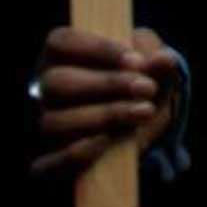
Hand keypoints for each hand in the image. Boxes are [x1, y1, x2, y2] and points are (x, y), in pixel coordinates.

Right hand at [29, 26, 181, 177]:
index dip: (97, 50)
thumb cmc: (140, 88)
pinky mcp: (46, 162)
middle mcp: (44, 90)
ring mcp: (42, 127)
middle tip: (147, 87)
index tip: (136, 60)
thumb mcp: (153, 70)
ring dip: (103, 116)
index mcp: (63, 56)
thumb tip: (164, 60)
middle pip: (57, 82)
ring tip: (143, 112)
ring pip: (53, 121)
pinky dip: (77, 153)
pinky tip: (107, 142)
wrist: (141, 132)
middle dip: (106, 84)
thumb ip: (157, 61)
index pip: (62, 43)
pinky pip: (48, 162)